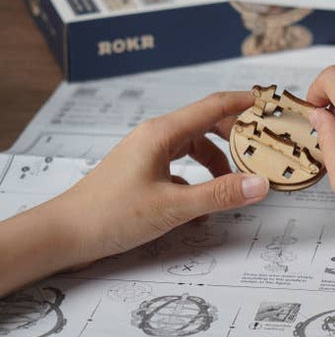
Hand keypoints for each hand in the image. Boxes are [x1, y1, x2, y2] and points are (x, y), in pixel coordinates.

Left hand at [52, 91, 268, 266]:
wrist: (62, 234)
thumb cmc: (110, 214)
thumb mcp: (172, 207)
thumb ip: (219, 194)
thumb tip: (260, 184)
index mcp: (163, 132)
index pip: (213, 106)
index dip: (244, 102)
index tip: (270, 103)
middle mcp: (157, 135)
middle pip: (206, 123)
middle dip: (235, 134)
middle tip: (261, 146)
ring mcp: (148, 151)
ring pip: (194, 146)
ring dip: (216, 160)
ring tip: (235, 180)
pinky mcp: (143, 169)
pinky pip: (180, 164)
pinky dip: (197, 177)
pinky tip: (201, 204)